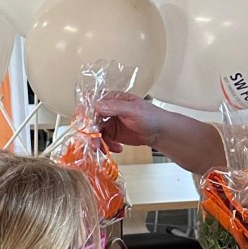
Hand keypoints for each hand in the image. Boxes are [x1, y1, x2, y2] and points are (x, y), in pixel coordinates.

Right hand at [96, 92, 223, 174]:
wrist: (161, 132)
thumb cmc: (151, 116)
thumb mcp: (133, 110)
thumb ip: (115, 107)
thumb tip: (97, 105)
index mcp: (112, 99)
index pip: (92, 105)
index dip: (86, 116)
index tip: (85, 127)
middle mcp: (108, 110)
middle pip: (92, 121)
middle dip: (92, 134)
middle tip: (94, 144)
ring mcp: (110, 123)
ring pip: (95, 133)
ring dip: (99, 142)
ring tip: (106, 149)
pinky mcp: (112, 134)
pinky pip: (103, 141)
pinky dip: (107, 146)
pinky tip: (117, 149)